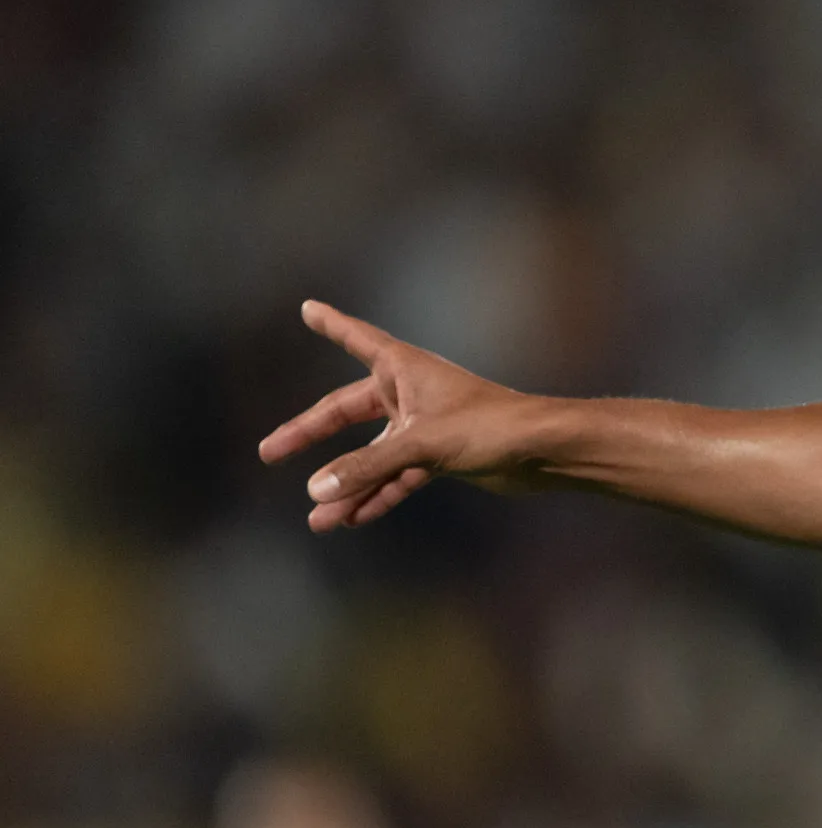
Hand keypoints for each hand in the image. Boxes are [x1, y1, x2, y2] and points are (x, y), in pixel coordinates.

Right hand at [259, 301, 550, 531]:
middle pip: (346, 413)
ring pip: (373, 455)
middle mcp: (410, 393)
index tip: (309, 308)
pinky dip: (379, 495)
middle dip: (309, 435)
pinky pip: (398, 476)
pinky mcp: (442, 456)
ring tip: (318, 519)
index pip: (357, 338)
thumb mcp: (421, 445)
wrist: (546, 451)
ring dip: (348, 485)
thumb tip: (317, 490)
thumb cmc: (491, 427)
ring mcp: (425, 426)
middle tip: (269, 452)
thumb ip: (367, 468)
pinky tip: (353, 518)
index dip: (333, 324)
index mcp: (404, 368)